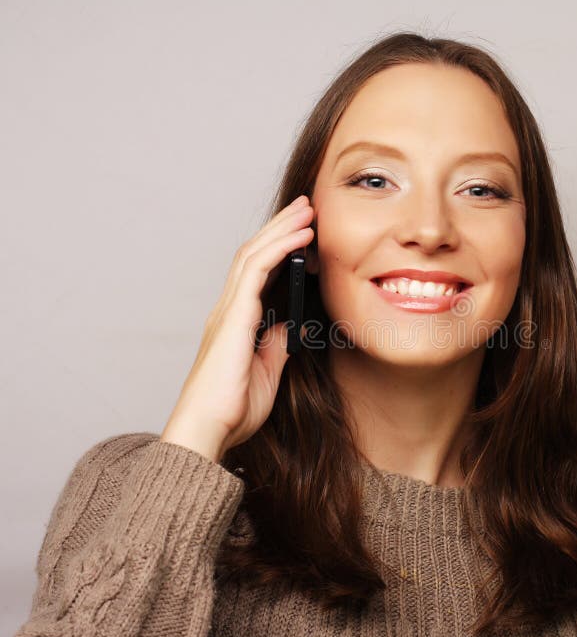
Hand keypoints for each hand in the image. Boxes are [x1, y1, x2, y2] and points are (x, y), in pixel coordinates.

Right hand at [160, 194, 314, 461]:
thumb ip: (276, 345)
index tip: (304, 231)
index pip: (258, 272)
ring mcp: (228, 310)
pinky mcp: (233, 316)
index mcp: (236, 321)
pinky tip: (301, 236)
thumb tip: (289, 326)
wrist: (208, 430)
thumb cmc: (232, 408)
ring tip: (308, 209)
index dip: (279, 247)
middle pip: (254, 253)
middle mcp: (229, 309)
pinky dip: (280, 248)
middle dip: (281, 226)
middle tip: (307, 206)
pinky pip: (257, 270)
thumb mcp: (268, 371)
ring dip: (282, 228)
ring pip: (254, 253)